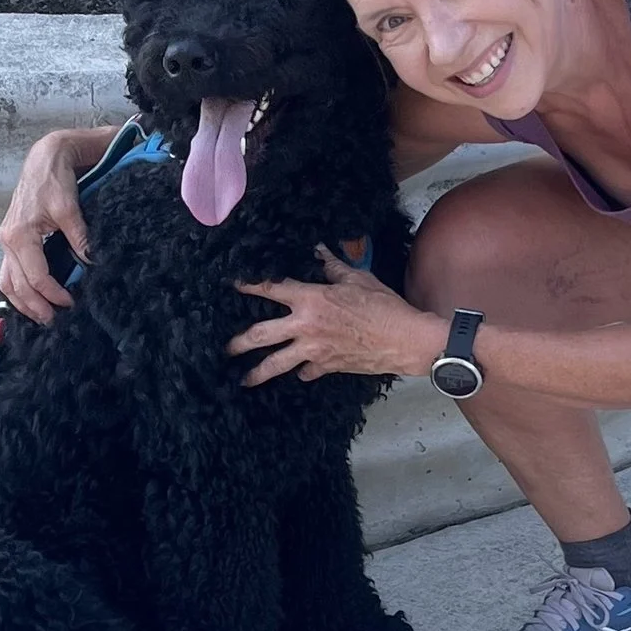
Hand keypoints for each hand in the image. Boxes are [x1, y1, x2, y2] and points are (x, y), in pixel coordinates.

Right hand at [0, 129, 99, 322]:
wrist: (45, 158)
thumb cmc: (54, 179)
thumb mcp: (70, 206)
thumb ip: (79, 235)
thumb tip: (90, 261)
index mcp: (20, 235)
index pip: (35, 276)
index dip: (53, 294)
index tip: (71, 303)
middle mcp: (8, 240)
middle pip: (17, 285)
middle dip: (34, 307)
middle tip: (54, 322)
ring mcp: (7, 241)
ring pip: (7, 281)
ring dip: (22, 302)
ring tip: (41, 316)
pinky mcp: (12, 239)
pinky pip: (9, 271)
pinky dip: (18, 289)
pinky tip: (31, 299)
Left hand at [229, 249, 442, 386]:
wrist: (404, 340)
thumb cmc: (384, 307)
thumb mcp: (358, 279)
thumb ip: (334, 267)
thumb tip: (320, 252)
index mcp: (312, 299)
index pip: (272, 289)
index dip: (250, 286)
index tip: (235, 285)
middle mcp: (306, 326)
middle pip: (261, 335)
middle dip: (240, 342)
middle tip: (227, 348)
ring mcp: (314, 350)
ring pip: (276, 363)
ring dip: (258, 372)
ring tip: (245, 379)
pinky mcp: (326, 367)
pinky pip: (306, 372)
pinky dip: (302, 372)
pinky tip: (299, 374)